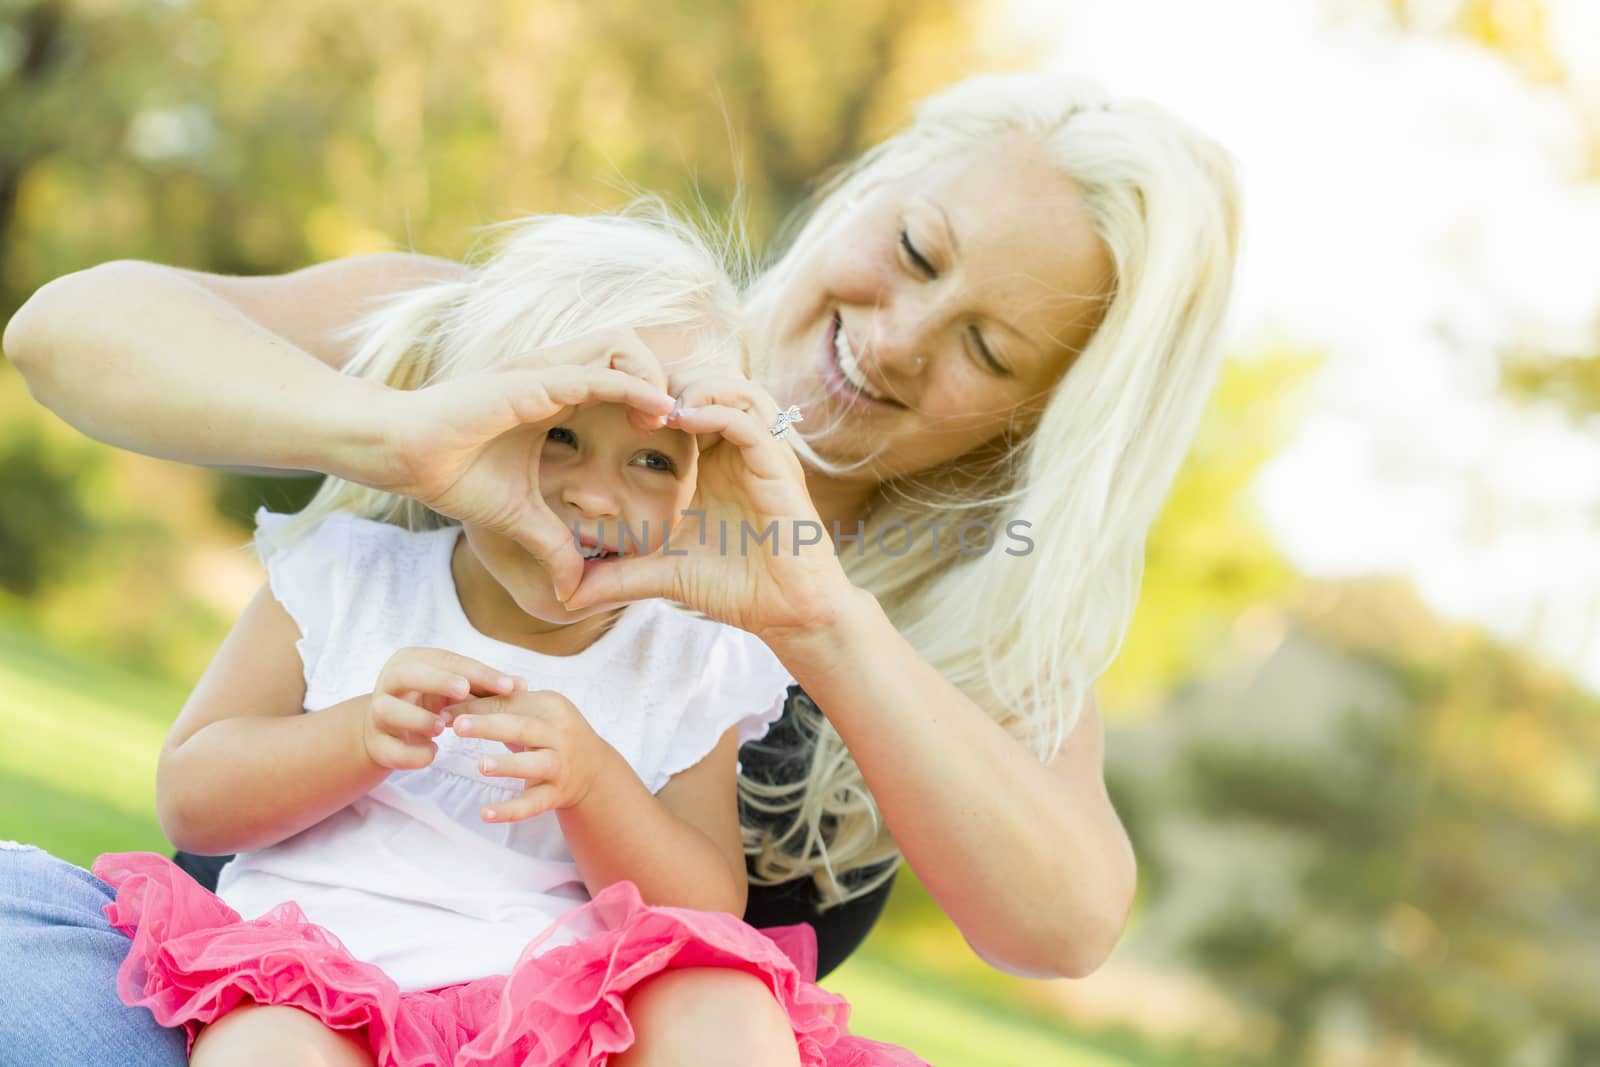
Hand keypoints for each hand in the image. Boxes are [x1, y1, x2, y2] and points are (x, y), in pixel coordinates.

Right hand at [365, 647, 525, 770]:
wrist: (390, 731)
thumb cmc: (431, 702)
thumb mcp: (456, 691)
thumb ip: (485, 687)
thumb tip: (522, 684)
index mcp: (412, 661)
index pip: (447, 661)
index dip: (478, 672)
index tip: (508, 685)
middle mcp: (390, 681)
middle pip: (407, 674)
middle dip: (437, 681)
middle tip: (464, 690)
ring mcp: (377, 712)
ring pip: (388, 710)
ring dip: (417, 718)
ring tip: (441, 727)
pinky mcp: (374, 742)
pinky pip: (388, 748)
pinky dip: (411, 753)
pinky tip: (432, 754)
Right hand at [366, 328, 678, 599]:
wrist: (404, 456)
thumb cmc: (453, 475)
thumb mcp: (519, 518)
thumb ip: (552, 546)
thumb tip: (571, 593)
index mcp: (556, 399)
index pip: (622, 382)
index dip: (654, 401)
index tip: (677, 436)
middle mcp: (557, 378)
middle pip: (632, 352)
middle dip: (666, 378)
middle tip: (682, 422)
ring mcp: (546, 374)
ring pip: (622, 348)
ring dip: (656, 377)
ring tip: (672, 418)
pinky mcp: (533, 381)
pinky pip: (596, 375)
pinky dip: (634, 389)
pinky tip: (661, 414)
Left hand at [447, 690, 615, 821]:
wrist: (593, 769)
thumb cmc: (550, 734)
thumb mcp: (535, 713)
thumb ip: (501, 703)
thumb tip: (451, 694)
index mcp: (552, 706)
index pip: (511, 703)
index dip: (477, 706)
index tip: (444, 711)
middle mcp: (560, 734)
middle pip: (523, 728)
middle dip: (490, 726)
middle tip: (458, 725)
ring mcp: (560, 765)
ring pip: (534, 765)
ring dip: (508, 765)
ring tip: (481, 765)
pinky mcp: (557, 794)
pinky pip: (532, 804)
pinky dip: (510, 810)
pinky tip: (486, 814)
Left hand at [563, 375, 857, 639]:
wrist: (788, 614)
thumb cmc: (737, 588)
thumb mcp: (662, 574)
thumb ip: (618, 575)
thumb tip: (567, 594)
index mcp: (718, 460)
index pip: (687, 402)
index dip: (650, 398)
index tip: (613, 414)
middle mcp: (743, 449)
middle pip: (711, 381)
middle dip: (670, 381)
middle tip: (633, 401)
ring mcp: (764, 454)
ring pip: (735, 388)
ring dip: (696, 387)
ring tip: (660, 408)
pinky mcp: (779, 467)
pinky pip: (748, 420)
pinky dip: (716, 410)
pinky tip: (684, 420)